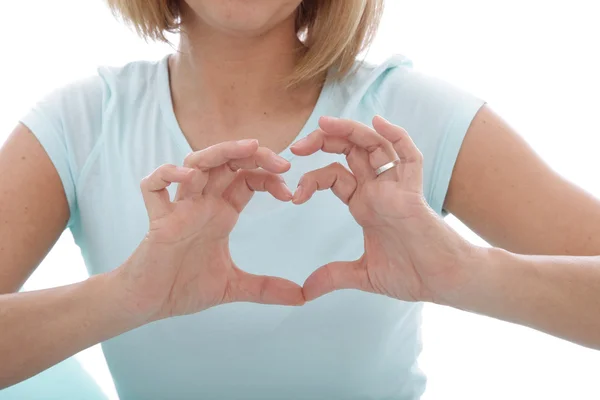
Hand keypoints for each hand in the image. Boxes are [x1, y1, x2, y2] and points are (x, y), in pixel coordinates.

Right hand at [117, 139, 304, 321]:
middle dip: (253, 155)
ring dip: (219, 152)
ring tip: (249, 147)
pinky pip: (153, 187)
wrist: (150, 304)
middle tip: (282, 162)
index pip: (246, 179)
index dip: (269, 178)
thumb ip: (267, 289)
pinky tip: (188, 178)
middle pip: (225, 163)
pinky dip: (166, 175)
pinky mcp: (156, 221)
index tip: (290, 193)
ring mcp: (178, 209)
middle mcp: (201, 204)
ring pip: (194, 164)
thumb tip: (302, 298)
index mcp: (220, 214)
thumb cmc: (184, 288)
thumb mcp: (234, 287)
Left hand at [291, 116, 474, 303]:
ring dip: (350, 131)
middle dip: (323, 142)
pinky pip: (409, 157)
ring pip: (375, 146)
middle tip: (296, 147)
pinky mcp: (414, 193)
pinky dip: (397, 136)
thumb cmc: (412, 275)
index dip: (311, 178)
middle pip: (350, 151)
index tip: (293, 195)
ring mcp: (396, 188)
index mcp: (364, 205)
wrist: (444, 284)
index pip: (334, 175)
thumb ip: (334, 277)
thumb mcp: (364, 275)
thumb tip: (305, 292)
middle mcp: (378, 191)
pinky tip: (379, 122)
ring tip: (325, 123)